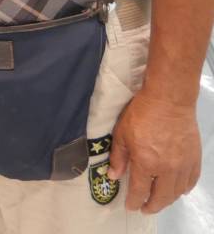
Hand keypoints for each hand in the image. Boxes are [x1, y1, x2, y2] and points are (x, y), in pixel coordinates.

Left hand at [109, 90, 202, 213]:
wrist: (169, 100)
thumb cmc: (141, 114)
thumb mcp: (121, 134)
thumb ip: (118, 157)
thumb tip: (113, 176)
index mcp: (146, 163)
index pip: (139, 191)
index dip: (134, 202)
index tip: (130, 207)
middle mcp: (167, 169)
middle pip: (161, 197)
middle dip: (151, 206)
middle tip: (144, 208)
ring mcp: (183, 165)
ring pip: (177, 192)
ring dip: (167, 200)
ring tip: (158, 200)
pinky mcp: (195, 159)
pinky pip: (191, 181)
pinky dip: (183, 189)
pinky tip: (178, 189)